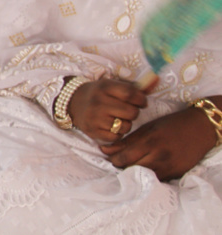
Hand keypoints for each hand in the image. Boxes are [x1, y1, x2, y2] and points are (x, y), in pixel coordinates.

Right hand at [68, 78, 146, 142]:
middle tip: (127, 111)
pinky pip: (116, 137)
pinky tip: (111, 126)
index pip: (131, 94)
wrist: (73, 102)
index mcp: (104, 87)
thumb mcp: (112, 85)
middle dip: (133, 113)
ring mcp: (95, 117)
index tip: (141, 102)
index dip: (141, 99)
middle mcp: (98, 101)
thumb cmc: (99, 94)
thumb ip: (135, 86)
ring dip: (126, 124)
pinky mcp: (93, 131)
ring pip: (126, 126)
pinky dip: (117, 134)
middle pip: (131, 112)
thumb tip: (157, 79)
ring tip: (117, 118)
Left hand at [100, 106, 217, 180]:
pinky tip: (144, 169)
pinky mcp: (175, 174)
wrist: (199, 129)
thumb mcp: (147, 129)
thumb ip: (126, 141)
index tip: (109, 156)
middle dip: (121, 167)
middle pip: (131, 169)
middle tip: (117, 162)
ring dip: (133, 173)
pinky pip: (155, 179)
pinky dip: (146, 176)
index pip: (123, 157)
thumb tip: (105, 150)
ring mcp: (168, 167)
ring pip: (142, 177)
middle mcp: (158, 156)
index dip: (113, 159)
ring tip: (129, 165)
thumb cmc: (170, 125)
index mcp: (149, 141)